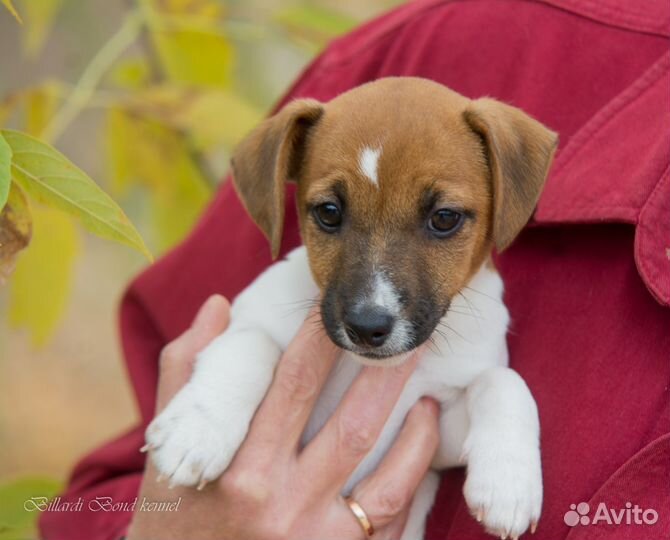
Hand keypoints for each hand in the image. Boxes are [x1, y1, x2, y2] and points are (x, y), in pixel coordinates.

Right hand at [127, 294, 438, 539]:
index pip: (293, 384)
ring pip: (389, 478)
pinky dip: (411, 483)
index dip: (321, 337)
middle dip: (385, 373)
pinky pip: (390, 522)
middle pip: (352, 424)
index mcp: (238, 468)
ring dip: (417, 432)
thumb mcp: (168, 450)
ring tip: (427, 396)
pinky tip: (417, 455)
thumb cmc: (172, 519)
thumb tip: (218, 306)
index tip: (339, 305)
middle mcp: (281, 506)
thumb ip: (187, 374)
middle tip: (407, 336)